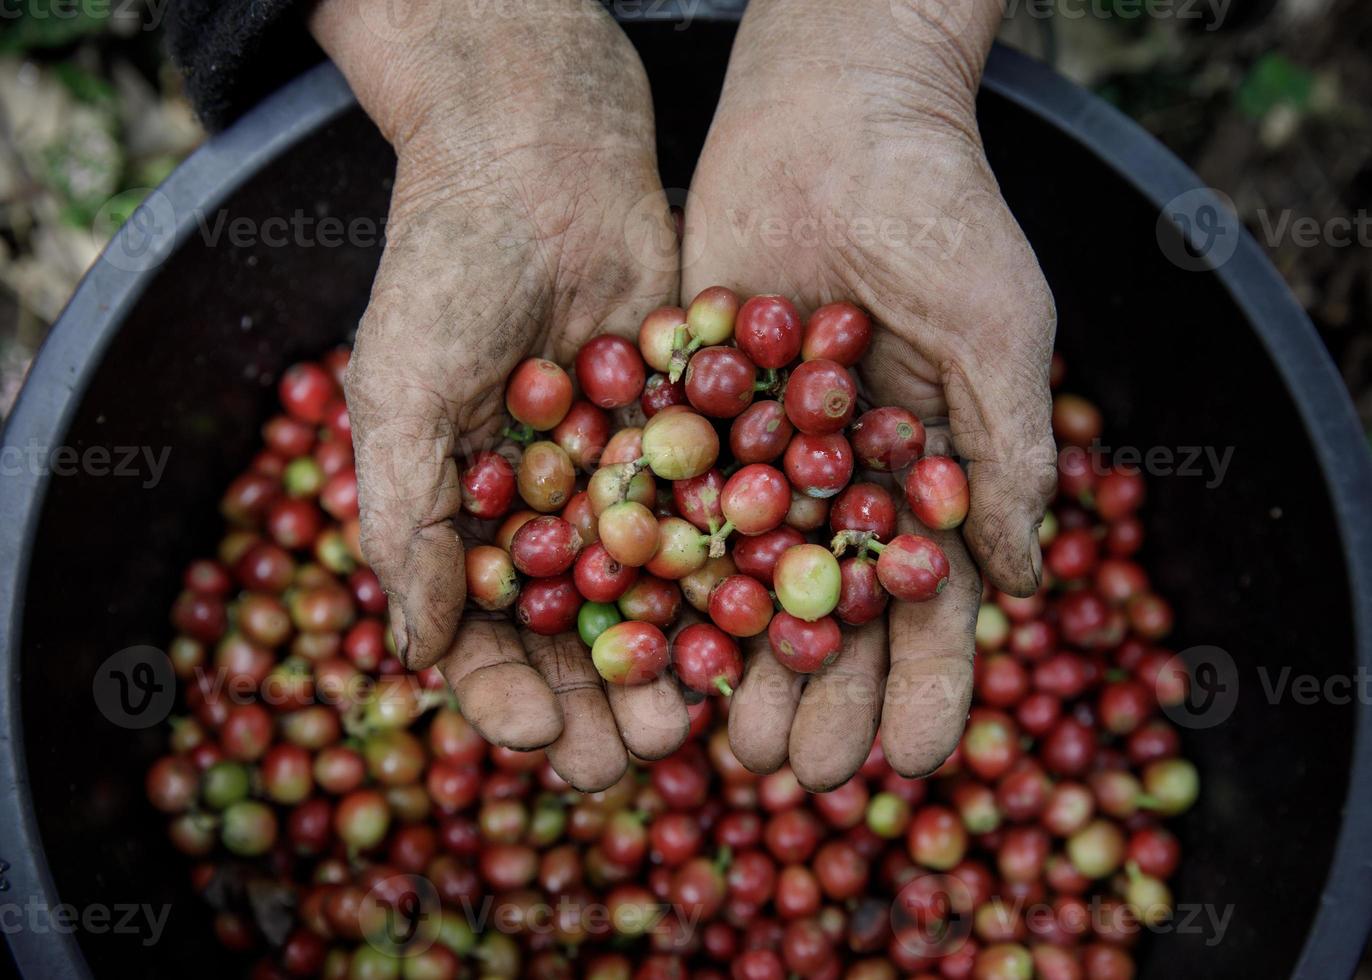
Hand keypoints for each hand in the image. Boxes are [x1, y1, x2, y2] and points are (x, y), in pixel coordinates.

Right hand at [310, 0, 687, 788]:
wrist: (540, 156)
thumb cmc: (445, 269)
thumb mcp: (400, 394)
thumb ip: (407, 522)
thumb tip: (415, 651)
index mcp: (471, 521)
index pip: (486, 636)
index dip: (509, 694)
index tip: (546, 738)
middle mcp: (553, 514)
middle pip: (583, 634)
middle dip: (609, 698)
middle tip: (646, 751)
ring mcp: (628, 479)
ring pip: (659, 593)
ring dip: (679, 656)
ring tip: (706, 712)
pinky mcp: (697, 434)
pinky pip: (718, 514)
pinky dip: (738, 569)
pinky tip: (763, 620)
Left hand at [683, 0, 1057, 788]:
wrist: (837, 115)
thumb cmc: (944, 214)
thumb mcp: (999, 333)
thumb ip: (1009, 457)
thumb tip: (1028, 584)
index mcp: (928, 474)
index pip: (933, 602)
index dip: (929, 683)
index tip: (916, 761)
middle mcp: (840, 480)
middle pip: (831, 612)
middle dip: (823, 696)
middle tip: (801, 776)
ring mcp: (761, 452)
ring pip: (747, 578)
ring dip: (739, 662)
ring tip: (722, 741)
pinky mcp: (689, 412)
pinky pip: (674, 503)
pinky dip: (663, 574)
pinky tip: (648, 642)